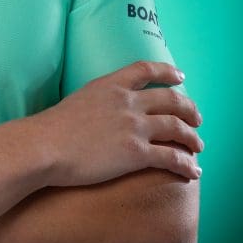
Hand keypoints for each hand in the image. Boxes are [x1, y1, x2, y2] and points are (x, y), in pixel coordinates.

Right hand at [33, 60, 203, 185]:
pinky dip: (186, 165)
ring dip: (192, 138)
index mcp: (110, 85)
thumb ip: (97, 101)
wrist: (45, 146)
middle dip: (189, 109)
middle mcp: (127, 102)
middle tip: (197, 119)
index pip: (146, 70)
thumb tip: (101, 112)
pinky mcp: (136, 153)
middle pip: (171, 100)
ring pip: (176, 128)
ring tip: (197, 147)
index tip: (180, 76)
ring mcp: (134, 127)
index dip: (167, 72)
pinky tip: (193, 172)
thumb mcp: (77, 100)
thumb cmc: (50, 129)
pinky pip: (171, 157)